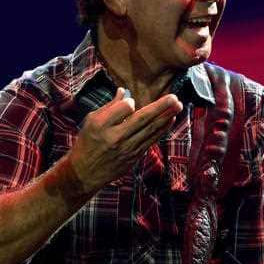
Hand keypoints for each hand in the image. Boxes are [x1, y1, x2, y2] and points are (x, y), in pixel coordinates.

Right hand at [67, 87, 182, 192]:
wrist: (85, 172)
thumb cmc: (87, 142)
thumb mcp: (91, 121)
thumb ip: (109, 107)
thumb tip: (123, 91)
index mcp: (102, 125)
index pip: (124, 108)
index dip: (130, 102)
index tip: (130, 102)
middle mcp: (115, 137)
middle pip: (142, 119)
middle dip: (160, 107)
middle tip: (174, 97)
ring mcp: (127, 149)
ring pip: (150, 130)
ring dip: (166, 117)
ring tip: (178, 105)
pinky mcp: (134, 157)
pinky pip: (151, 140)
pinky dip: (162, 129)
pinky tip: (170, 119)